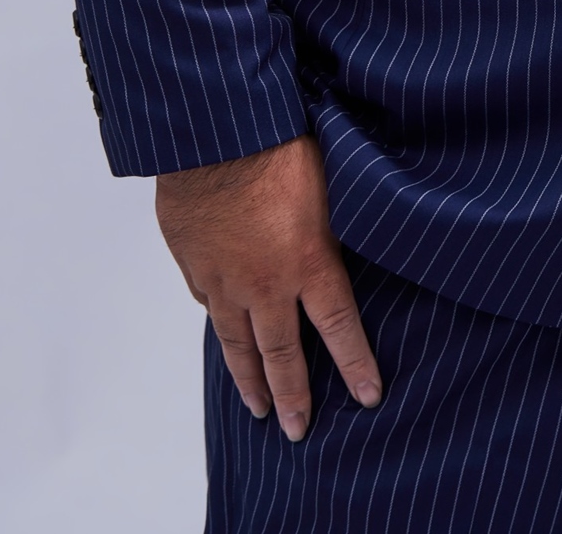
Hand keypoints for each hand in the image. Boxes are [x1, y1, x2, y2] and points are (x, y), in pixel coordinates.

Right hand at [155, 133, 381, 441]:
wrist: (212, 132)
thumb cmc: (278, 143)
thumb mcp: (330, 182)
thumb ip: (337, 221)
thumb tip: (359, 230)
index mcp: (308, 262)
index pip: (339, 326)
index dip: (356, 364)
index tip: (368, 397)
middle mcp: (265, 282)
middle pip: (281, 353)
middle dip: (294, 394)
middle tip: (298, 429)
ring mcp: (223, 278)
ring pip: (237, 341)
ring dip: (249, 378)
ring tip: (258, 408)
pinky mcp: (193, 262)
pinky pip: (208, 303)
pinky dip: (219, 321)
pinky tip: (225, 333)